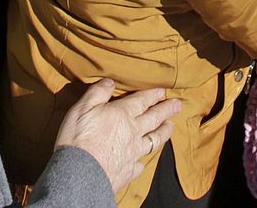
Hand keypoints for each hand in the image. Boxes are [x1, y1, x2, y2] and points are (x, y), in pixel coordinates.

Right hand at [52, 80, 181, 194]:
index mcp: (122, 115)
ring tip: (171, 126)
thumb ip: (97, 93)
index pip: (142, 101)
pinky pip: (140, 165)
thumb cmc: (78, 139)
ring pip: (154, 140)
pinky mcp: (128, 171)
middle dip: (167, 110)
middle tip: (178, 105)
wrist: (78, 174)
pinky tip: (143, 161)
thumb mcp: (82, 108)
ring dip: (164, 132)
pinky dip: (143, 161)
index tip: (163, 92)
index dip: (153, 95)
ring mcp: (132, 153)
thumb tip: (109, 82)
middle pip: (154, 119)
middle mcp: (132, 132)